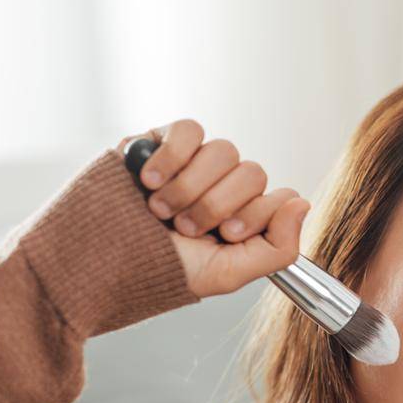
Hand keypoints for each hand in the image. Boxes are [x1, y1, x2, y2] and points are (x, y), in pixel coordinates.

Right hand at [120, 119, 310, 299]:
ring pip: (224, 151)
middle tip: (185, 229)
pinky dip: (173, 156)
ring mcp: (193, 163)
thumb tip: (303, 203)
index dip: (256, 214)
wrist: (99, 260)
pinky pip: (189, 130)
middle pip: (252, 173)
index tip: (227, 236)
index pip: (280, 197)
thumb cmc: (163, 271)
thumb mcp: (229, 273)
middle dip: (218, 205)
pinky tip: (149, 181)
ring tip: (161, 211)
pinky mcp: (161, 142)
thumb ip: (278, 246)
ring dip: (192, 187)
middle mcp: (224, 187)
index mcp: (245, 217)